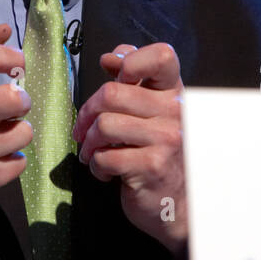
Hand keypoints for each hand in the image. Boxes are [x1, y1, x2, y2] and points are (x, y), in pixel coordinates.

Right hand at [0, 24, 31, 241]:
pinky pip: (19, 163)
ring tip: (3, 136)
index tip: (17, 64)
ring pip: (22, 133)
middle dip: (23, 101)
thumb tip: (3, 28)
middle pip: (12, 98)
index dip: (9, 56)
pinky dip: (12, 161)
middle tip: (15, 106)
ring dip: (18, 134)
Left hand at [71, 42, 185, 250]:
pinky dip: (96, 165)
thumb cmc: (157, 153)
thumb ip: (132, 80)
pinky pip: (105, 156)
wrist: (176, 203)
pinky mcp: (152, 166)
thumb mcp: (150, 111)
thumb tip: (110, 58)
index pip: (162, 56)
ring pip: (104, 125)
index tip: (116, 77)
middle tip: (84, 129)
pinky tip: (105, 170)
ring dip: (88, 142)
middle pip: (113, 93)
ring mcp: (166, 139)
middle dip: (87, 112)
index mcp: (174, 93)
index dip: (131, 61)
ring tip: (92, 152)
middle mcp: (175, 112)